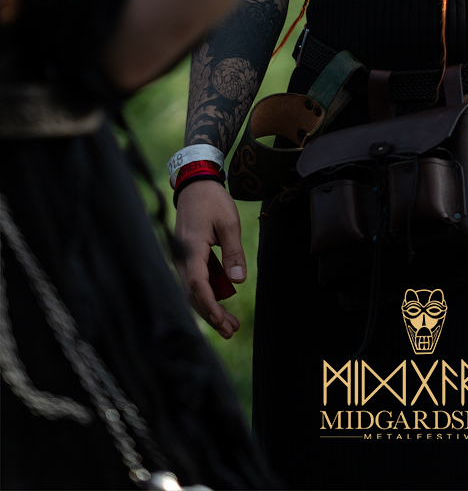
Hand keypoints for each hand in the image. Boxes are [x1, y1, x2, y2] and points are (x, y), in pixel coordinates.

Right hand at [174, 178, 246, 339]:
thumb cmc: (213, 200)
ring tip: (231, 324)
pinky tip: (223, 302)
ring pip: (194, 289)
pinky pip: (196, 279)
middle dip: (211, 314)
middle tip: (231, 331)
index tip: (222, 321)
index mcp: (191, 248)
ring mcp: (183, 257)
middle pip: (193, 293)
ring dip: (211, 306)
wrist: (195, 183)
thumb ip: (233, 251)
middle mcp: (182, 256)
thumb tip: (238, 280)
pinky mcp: (188, 256)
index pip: (196, 284)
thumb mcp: (229, 222)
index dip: (209, 305)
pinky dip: (209, 292)